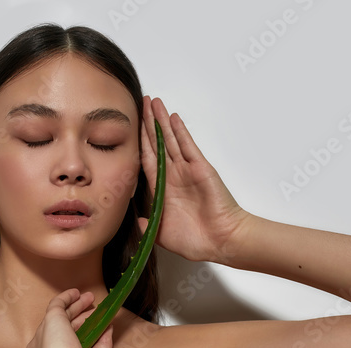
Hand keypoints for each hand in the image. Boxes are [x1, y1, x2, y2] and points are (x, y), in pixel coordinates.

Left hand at [138, 95, 252, 261]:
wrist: (221, 242)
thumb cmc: (197, 240)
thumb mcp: (161, 234)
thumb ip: (147, 225)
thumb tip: (135, 220)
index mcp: (162, 190)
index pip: (146, 161)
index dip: (138, 144)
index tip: (129, 128)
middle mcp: (173, 177)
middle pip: (156, 144)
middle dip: (147, 124)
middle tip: (140, 103)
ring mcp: (186, 171)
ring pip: (170, 140)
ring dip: (160, 121)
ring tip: (153, 103)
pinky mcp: (200, 168)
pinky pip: (187, 146)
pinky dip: (180, 131)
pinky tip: (172, 118)